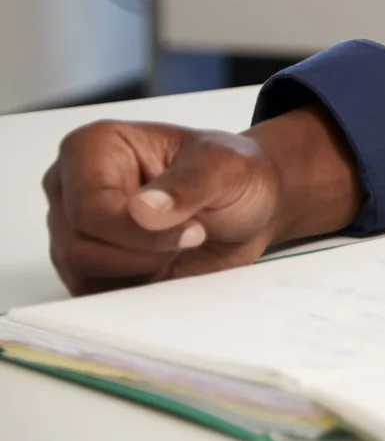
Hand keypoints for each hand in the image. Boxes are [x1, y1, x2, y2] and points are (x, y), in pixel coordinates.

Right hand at [42, 106, 362, 293]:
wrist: (257, 199)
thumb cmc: (241, 171)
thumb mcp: (227, 169)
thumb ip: (188, 188)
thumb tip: (144, 211)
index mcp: (94, 149)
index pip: (89, 209)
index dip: (138, 229)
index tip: (187, 224)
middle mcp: (72, 186)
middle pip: (79, 245)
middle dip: (143, 252)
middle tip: (193, 235)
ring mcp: (77, 225)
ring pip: (83, 273)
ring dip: (142, 270)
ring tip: (185, 243)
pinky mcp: (93, 260)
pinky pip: (97, 292)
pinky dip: (138, 287)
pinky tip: (172, 266)